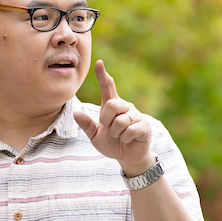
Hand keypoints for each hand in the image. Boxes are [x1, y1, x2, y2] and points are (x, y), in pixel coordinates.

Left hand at [73, 59, 154, 174]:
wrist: (127, 157)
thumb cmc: (112, 143)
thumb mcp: (95, 136)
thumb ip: (87, 125)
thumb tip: (77, 113)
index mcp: (111, 106)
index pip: (107, 87)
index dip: (102, 75)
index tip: (99, 62)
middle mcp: (125, 106)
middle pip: (111, 105)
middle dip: (106, 121)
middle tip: (110, 130)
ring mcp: (136, 115)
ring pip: (120, 121)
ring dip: (116, 133)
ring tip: (120, 136)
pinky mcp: (144, 126)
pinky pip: (130, 130)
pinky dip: (125, 139)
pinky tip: (128, 140)